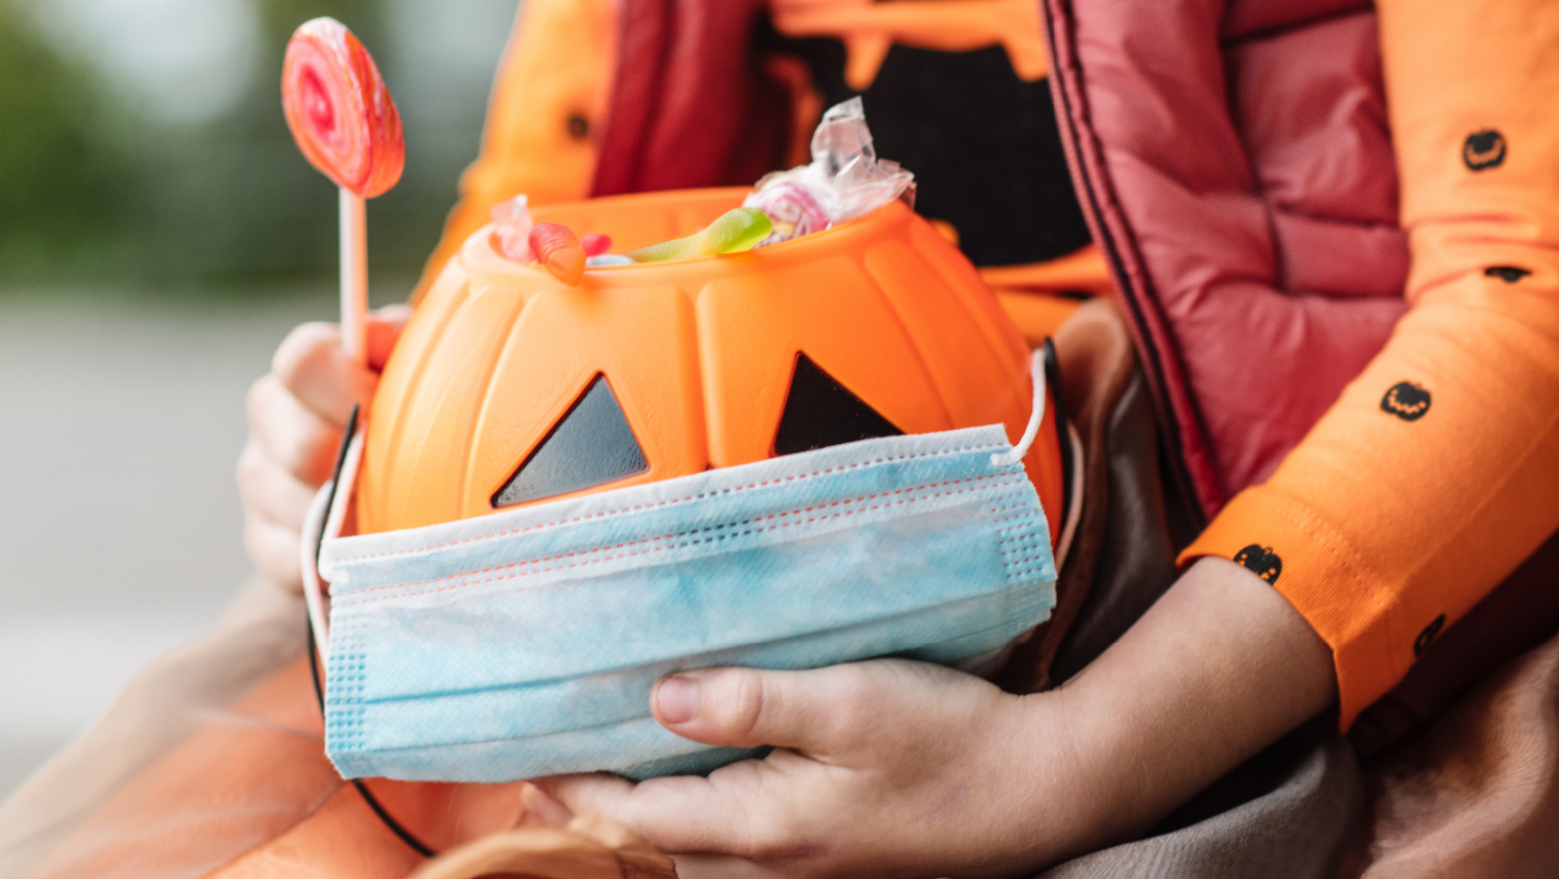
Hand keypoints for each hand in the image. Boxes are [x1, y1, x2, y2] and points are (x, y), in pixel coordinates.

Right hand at [239, 307, 408, 591]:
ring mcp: (261, 484)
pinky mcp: (263, 541)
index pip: (303, 361)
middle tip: (401, 476)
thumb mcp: (413, 367)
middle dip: (359, 463)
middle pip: (303, 446)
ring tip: (395, 517)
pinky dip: (337, 562)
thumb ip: (402, 343)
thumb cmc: (408, 414)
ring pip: (302, 508)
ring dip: (354, 517)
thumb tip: (385, 337)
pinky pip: (296, 559)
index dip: (347, 384)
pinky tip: (369, 552)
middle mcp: (271, 422)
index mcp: (304, 372)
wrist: (392, 486)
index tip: (386, 403)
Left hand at [534, 558, 1335, 877]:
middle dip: (588, 799)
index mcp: (758, 827)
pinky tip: (685, 756)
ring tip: (596, 747)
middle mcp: (765, 861)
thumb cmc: (949, 742)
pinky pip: (724, 834)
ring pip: (682, 840)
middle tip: (539, 747)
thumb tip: (658, 696)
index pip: (628, 815)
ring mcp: (793, 863)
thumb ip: (749, 700)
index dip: (565, 784)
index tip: (517, 749)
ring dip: (633, 802)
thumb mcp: (849, 704)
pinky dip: (684, 801)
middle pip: (645, 838)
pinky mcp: (818, 850)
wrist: (1041, 791)